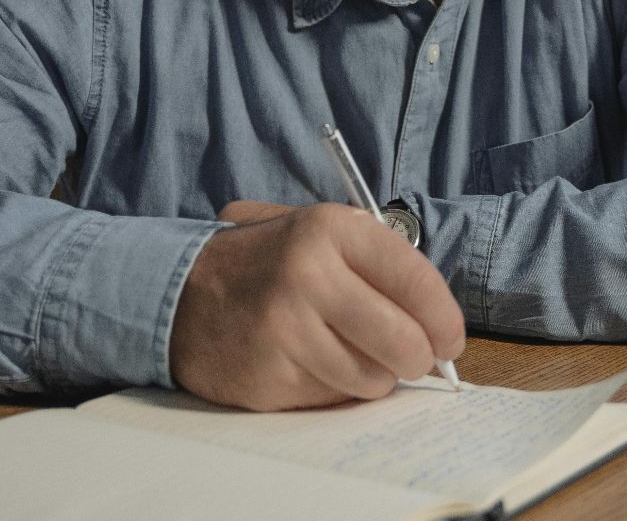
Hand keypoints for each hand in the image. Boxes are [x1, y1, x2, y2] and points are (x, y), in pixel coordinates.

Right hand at [171, 203, 464, 411]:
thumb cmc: (264, 263)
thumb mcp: (314, 232)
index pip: (416, 280)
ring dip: (373, 377)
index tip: (451, 340)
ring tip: (349, 355)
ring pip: (372, 380)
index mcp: (329, 228)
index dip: (444, 318)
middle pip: (403, 341)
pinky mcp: (267, 374)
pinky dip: (333, 390)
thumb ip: (374, 260)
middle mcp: (308, 275)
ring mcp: (284, 328)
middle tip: (413, 359)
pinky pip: (331, 398)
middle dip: (418, 358)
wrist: (175, 292)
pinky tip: (310, 364)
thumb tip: (437, 318)